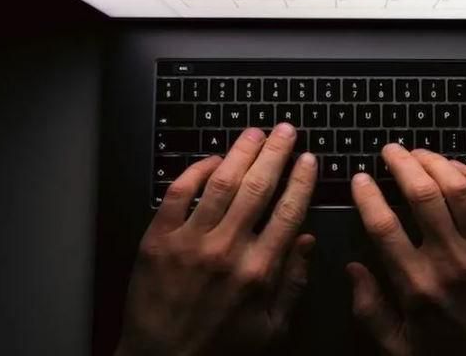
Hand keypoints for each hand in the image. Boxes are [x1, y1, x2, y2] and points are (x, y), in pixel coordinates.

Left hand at [116, 124, 317, 355]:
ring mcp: (190, 242)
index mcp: (259, 271)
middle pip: (257, 187)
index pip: (288, 212)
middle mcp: (227, 250)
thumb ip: (293, 283)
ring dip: (240, 152)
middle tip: (285, 131)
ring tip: (255, 133)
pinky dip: (195, 171)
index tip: (308, 159)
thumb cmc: (221, 349)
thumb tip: (308, 241)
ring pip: (221, 183)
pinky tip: (211, 159)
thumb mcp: (272, 329)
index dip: (301, 180)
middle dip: (275, 154)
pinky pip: (177, 194)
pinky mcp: (158, 240)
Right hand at [347, 144, 465, 355]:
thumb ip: (369, 309)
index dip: (368, 195)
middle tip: (390, 150)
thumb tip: (352, 269)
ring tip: (421, 152)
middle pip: (422, 195)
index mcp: (416, 285)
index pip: (384, 225)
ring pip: (458, 189)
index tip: (361, 178)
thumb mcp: (398, 347)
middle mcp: (449, 261)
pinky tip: (462, 168)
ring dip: (437, 162)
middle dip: (402, 164)